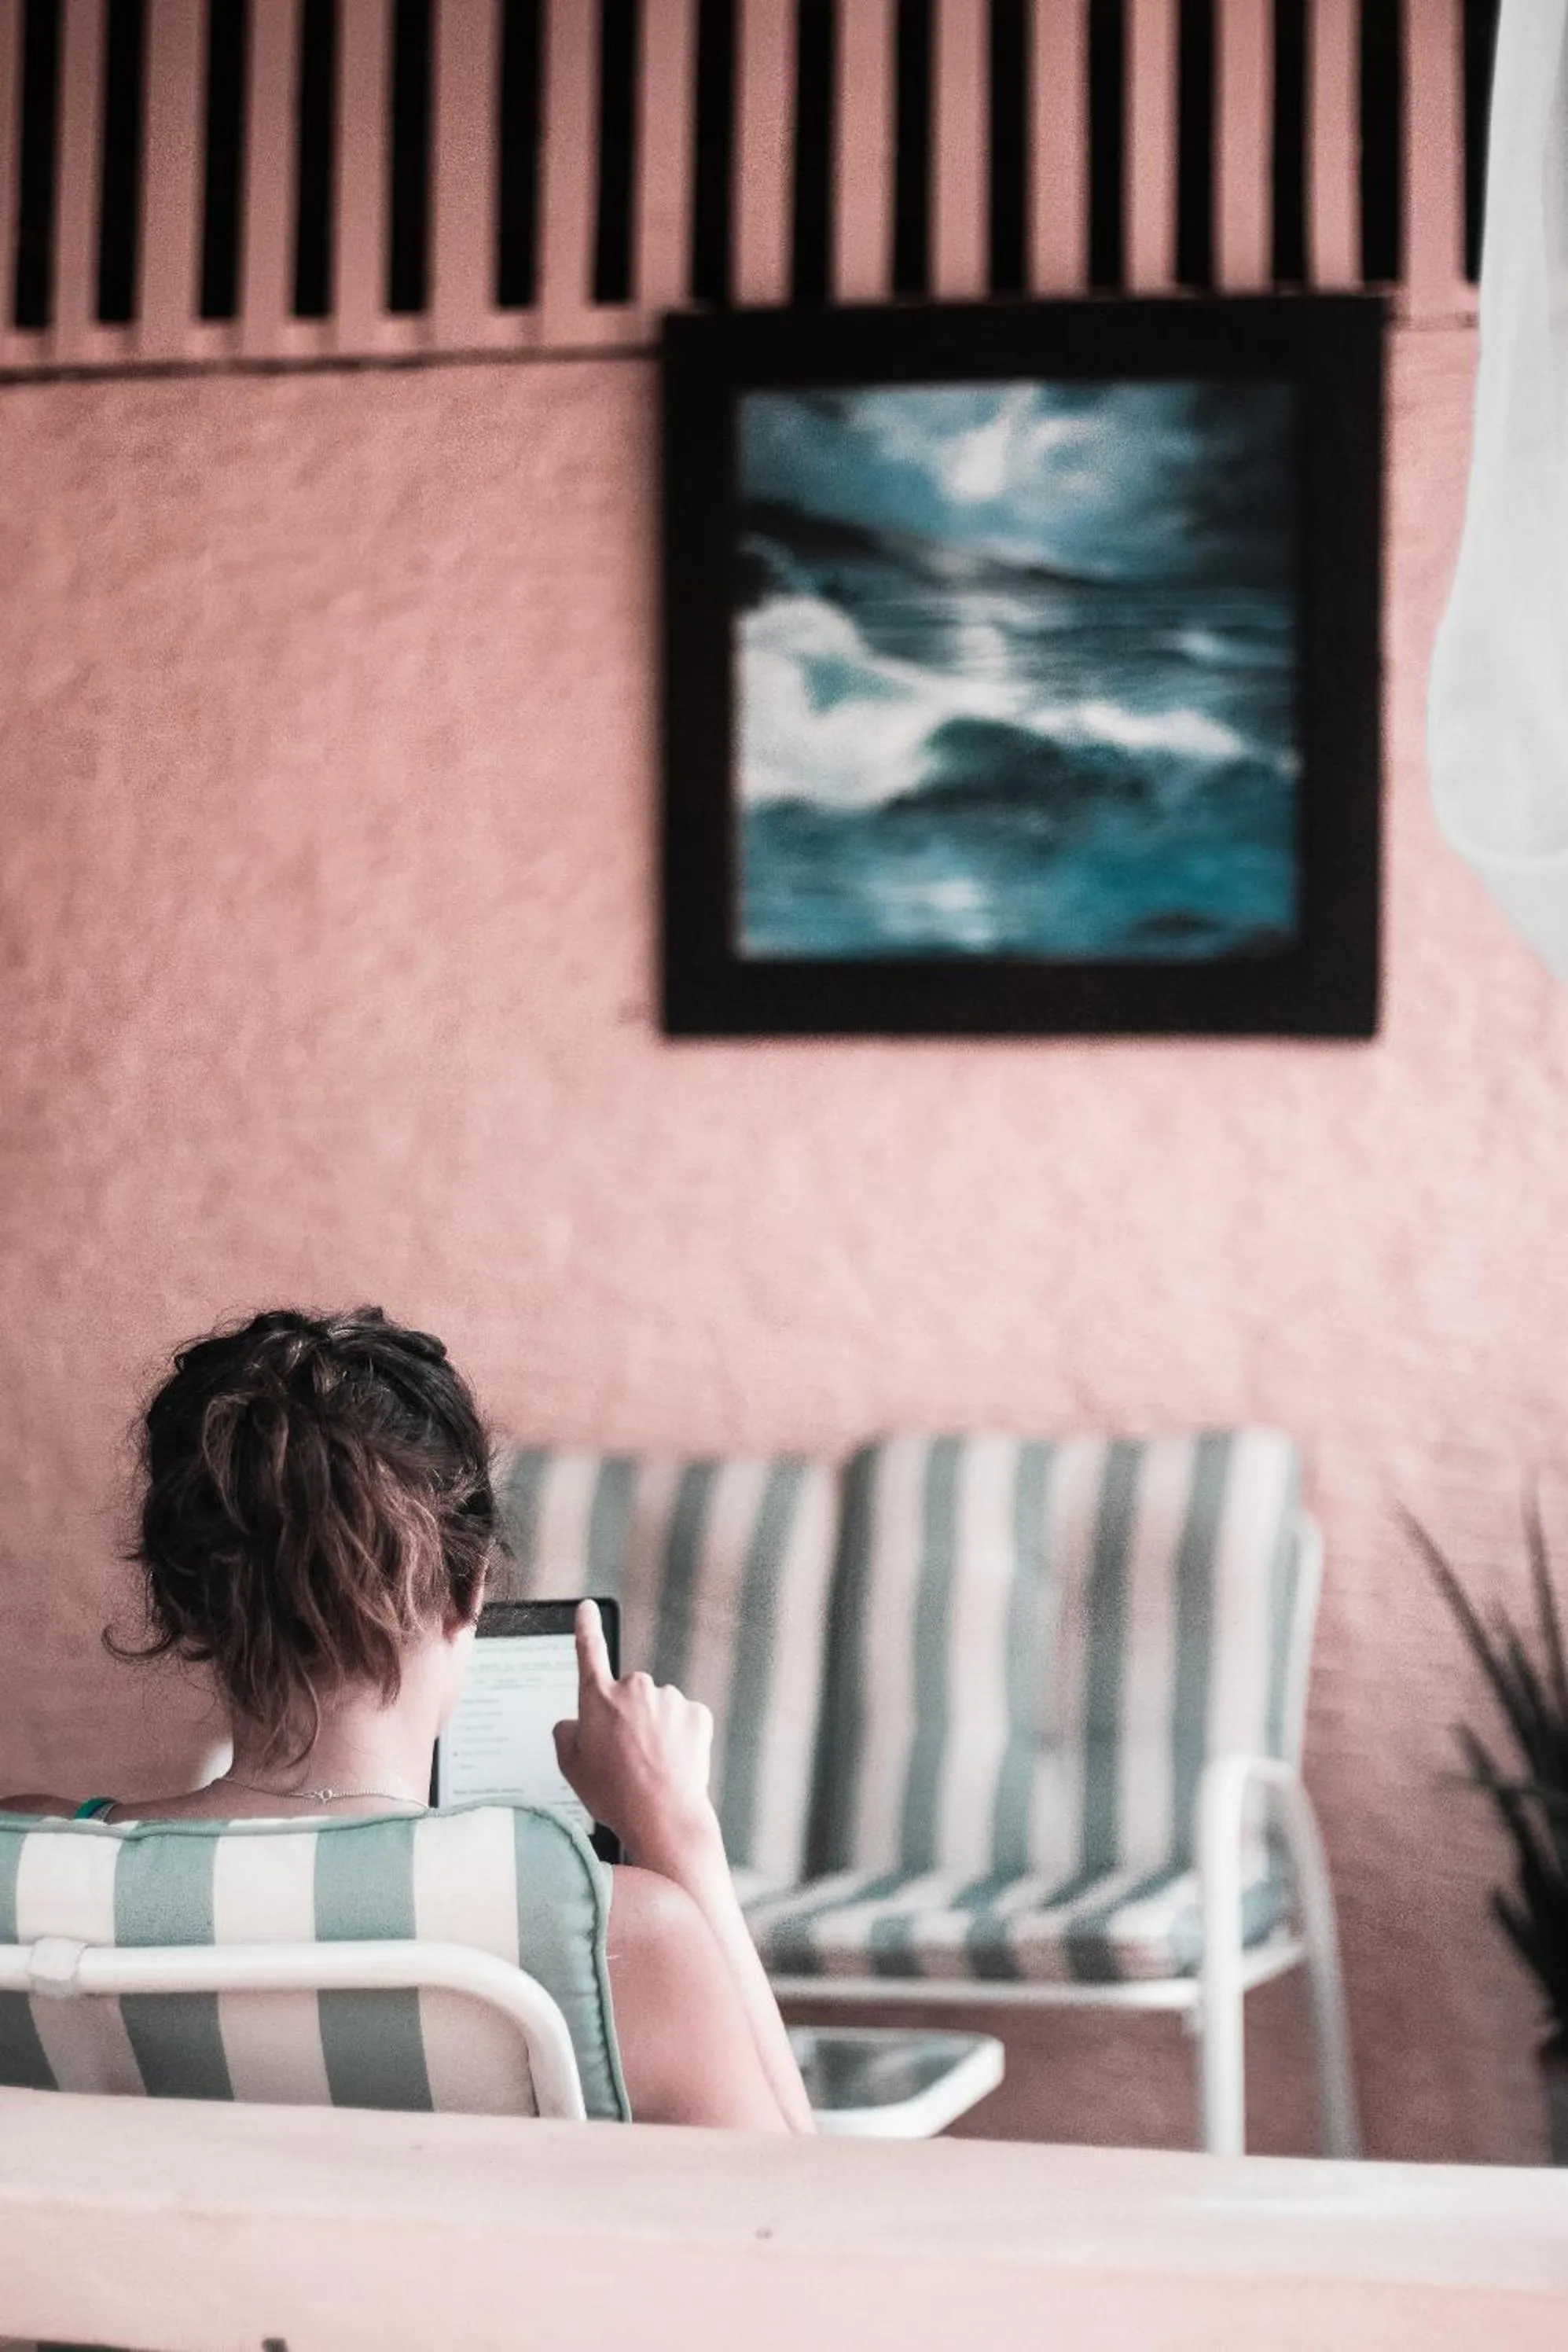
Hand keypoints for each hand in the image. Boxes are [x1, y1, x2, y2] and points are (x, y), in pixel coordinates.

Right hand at [553, 1600, 720, 1867]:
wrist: (662, 1817)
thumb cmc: (613, 1794)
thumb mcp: (571, 1767)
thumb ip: (566, 1734)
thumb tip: (574, 1723)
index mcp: (598, 1697)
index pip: (589, 1652)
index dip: (586, 1628)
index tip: (587, 1608)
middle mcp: (634, 1688)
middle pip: (629, 1696)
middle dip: (628, 1717)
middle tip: (626, 1756)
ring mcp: (669, 1699)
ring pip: (659, 1710)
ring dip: (655, 1730)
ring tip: (651, 1768)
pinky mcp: (697, 1714)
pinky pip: (684, 1722)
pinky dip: (680, 1739)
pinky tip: (673, 1764)